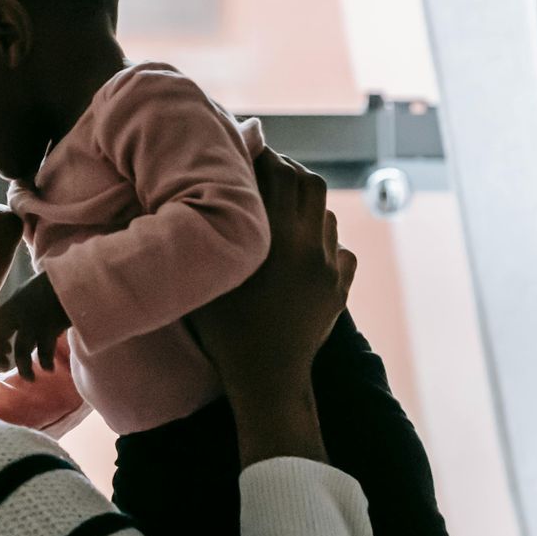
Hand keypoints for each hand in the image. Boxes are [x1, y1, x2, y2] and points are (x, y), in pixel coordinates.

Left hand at [0, 271, 72, 380]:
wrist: (80, 275)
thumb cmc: (63, 285)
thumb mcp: (38, 292)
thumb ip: (28, 307)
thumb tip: (26, 330)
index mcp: (15, 300)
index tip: (4, 352)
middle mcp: (20, 309)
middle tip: (5, 366)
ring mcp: (34, 317)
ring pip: (21, 349)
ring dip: (23, 368)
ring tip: (30, 379)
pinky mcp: (51, 325)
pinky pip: (43, 351)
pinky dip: (45, 362)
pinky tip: (50, 369)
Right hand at [190, 150, 355, 464]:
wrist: (269, 379)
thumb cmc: (227, 331)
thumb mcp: (209, 277)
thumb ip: (209, 235)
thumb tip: (195, 199)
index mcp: (279, 237)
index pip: (280, 175)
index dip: (264, 159)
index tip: (245, 156)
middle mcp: (311, 246)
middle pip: (310, 185)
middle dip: (287, 173)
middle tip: (263, 175)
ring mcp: (330, 269)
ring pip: (326, 216)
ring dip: (305, 207)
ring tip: (279, 213)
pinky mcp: (339, 290)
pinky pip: (341, 251)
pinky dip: (324, 243)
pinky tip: (303, 252)